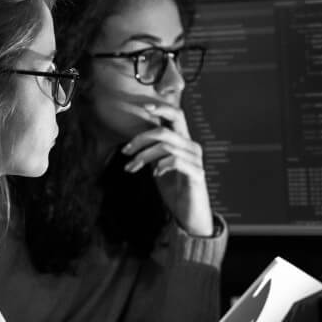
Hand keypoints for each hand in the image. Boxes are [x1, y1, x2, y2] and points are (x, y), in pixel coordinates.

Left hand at [120, 101, 213, 236]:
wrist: (189, 214)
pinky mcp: (196, 174)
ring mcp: (196, 160)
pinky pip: (175, 161)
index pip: (177, 116)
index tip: (143, 107)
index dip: (161, 108)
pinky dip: (161, 165)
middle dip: (140, 139)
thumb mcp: (159, 165)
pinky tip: (156, 173)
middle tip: (126, 151)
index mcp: (184, 141)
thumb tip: (136, 139)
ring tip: (132, 167)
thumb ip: (153, 151)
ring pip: (166, 146)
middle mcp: (192, 147)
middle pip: (165, 131)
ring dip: (144, 156)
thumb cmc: (175, 189)